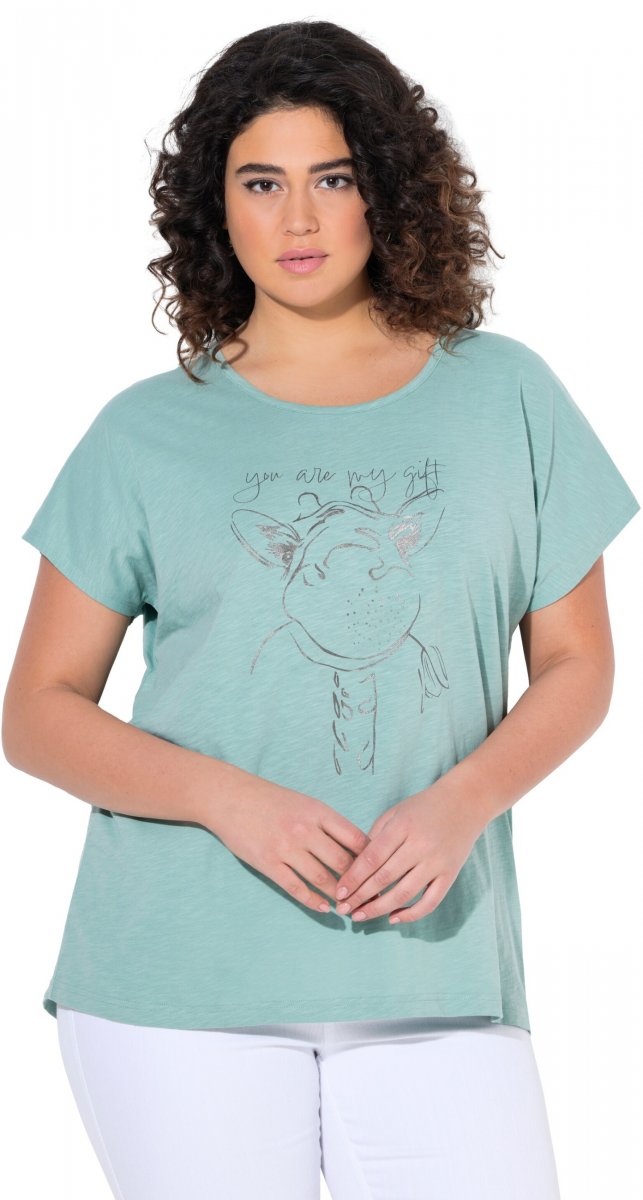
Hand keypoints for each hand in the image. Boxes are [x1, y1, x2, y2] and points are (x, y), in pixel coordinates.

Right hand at [210, 774, 370, 913]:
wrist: (231, 797)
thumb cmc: (271, 800)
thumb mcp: (304, 803)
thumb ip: (327, 823)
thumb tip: (356, 847)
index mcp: (318, 812)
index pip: (356, 838)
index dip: (371, 858)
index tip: (380, 871)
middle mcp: (305, 830)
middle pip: (343, 862)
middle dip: (359, 883)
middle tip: (369, 896)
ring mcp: (286, 848)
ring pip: (322, 878)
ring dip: (339, 895)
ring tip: (349, 906)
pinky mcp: (268, 863)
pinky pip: (296, 888)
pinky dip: (313, 901)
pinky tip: (324, 907)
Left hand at [333, 781, 487, 924]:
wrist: (466, 802)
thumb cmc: (424, 807)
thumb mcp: (395, 813)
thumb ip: (375, 837)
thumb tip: (355, 868)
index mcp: (403, 826)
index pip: (372, 858)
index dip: (353, 877)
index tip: (339, 891)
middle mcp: (420, 845)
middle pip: (385, 877)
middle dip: (360, 896)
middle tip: (343, 908)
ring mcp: (437, 861)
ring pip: (404, 893)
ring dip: (379, 909)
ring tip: (360, 916)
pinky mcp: (451, 874)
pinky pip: (431, 901)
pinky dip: (411, 913)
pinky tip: (393, 918)